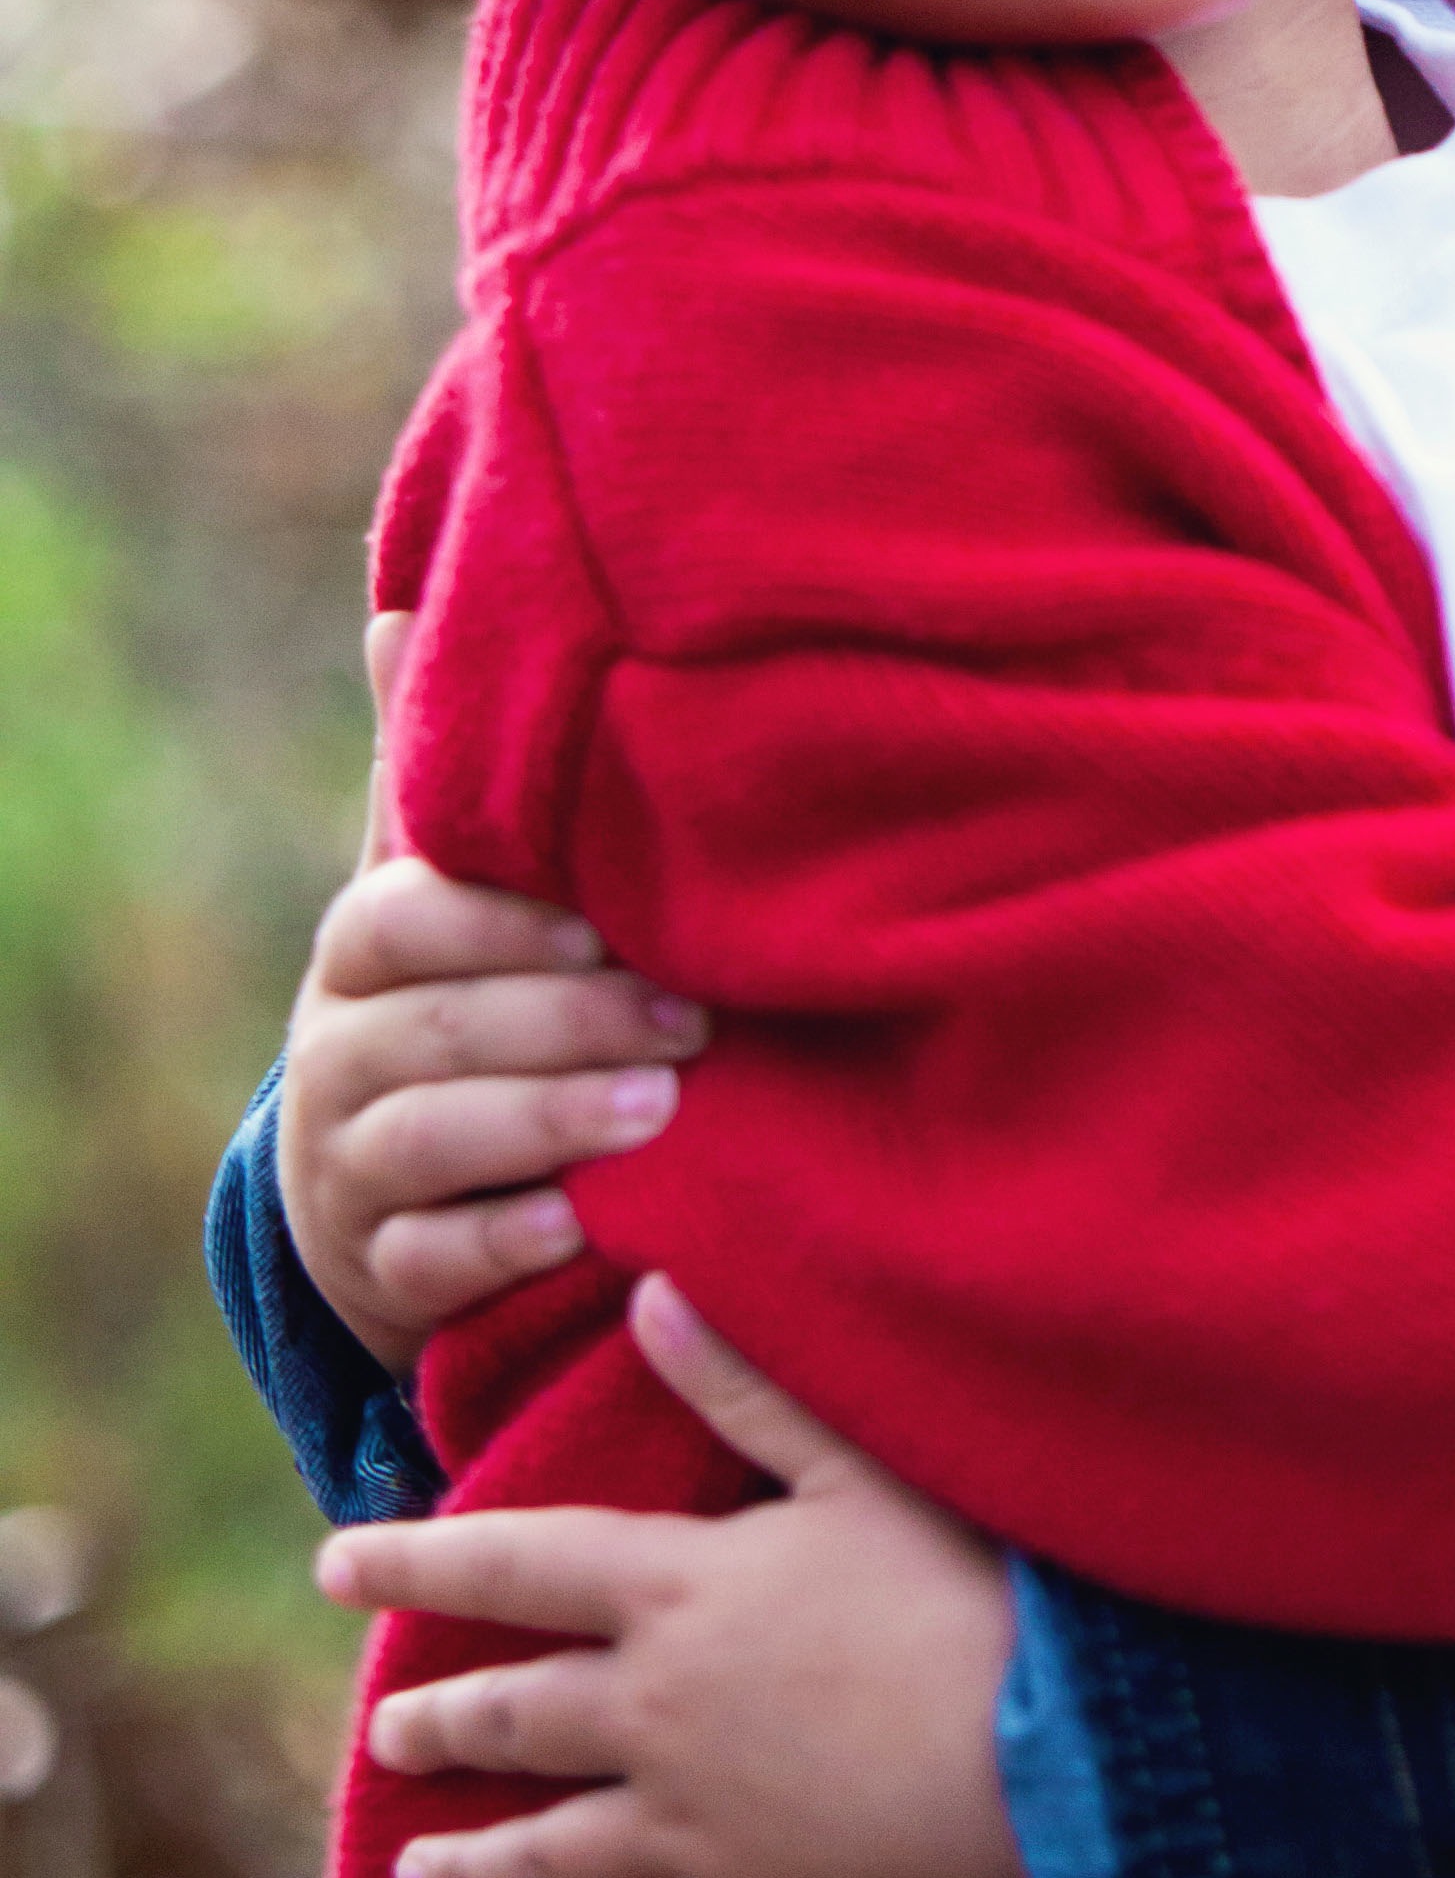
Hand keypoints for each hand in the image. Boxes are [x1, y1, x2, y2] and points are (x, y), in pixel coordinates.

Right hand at [277, 615, 702, 1381]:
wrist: (385, 1186)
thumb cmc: (459, 994)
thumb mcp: (443, 888)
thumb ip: (436, 773)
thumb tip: (398, 604)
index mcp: (366, 948)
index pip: (410, 917)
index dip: (506, 920)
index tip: (617, 923)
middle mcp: (337, 1051)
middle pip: (432, 1028)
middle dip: (564, 1022)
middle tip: (692, 1023)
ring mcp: (349, 1167)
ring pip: (425, 1140)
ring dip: (544, 1123)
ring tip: (658, 1113)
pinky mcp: (379, 1273)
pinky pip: (426, 1262)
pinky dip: (502, 1244)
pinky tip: (579, 1225)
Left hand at [319, 1273, 1028, 1877]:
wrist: (1056, 1748)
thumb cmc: (974, 1578)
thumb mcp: (863, 1462)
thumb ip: (749, 1387)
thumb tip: (649, 1294)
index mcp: (677, 1592)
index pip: (514, 1563)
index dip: (416, 1558)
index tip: (333, 1562)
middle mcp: (656, 1715)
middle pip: (516, 1720)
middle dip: (438, 1726)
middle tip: (385, 1738)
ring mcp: (696, 1830)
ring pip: (552, 1860)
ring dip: (476, 1871)